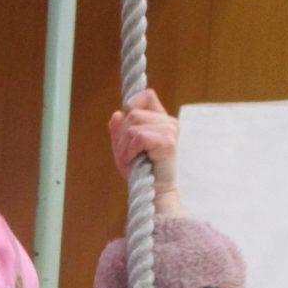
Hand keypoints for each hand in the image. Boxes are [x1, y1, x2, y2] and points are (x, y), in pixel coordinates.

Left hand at [109, 89, 181, 215]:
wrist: (152, 193)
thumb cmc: (139, 171)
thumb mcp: (123, 147)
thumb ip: (119, 130)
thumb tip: (117, 114)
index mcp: (160, 119)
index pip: (147, 95)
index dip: (132, 103)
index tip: (125, 122)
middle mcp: (168, 122)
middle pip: (133, 113)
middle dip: (121, 136)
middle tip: (126, 155)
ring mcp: (170, 130)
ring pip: (133, 125)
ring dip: (124, 146)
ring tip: (130, 160)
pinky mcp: (168, 142)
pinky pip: (139, 137)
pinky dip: (130, 150)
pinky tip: (134, 161)